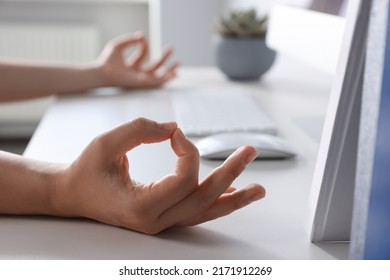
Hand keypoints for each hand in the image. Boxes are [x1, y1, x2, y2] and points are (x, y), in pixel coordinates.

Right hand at [54, 118, 264, 233]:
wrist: (75, 194)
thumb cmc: (88, 170)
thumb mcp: (106, 143)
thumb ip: (139, 130)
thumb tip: (174, 128)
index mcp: (141, 207)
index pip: (183, 179)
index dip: (187, 150)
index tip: (174, 132)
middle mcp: (156, 220)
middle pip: (204, 197)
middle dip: (230, 173)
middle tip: (251, 151)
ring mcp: (163, 223)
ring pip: (206, 212)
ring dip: (234, 197)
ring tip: (259, 188)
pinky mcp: (166, 217)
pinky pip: (198, 211)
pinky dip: (219, 203)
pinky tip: (236, 195)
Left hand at [96, 33, 178, 88]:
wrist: (104, 72)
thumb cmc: (107, 61)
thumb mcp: (118, 45)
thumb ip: (129, 39)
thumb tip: (141, 35)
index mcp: (132, 65)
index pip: (143, 53)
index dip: (144, 43)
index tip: (141, 37)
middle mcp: (137, 73)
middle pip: (154, 66)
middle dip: (164, 58)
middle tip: (172, 48)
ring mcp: (140, 79)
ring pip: (158, 76)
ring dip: (168, 72)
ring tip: (178, 65)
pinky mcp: (142, 84)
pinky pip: (156, 82)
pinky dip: (164, 79)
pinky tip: (172, 74)